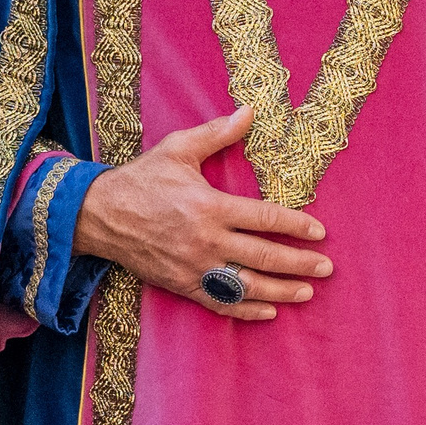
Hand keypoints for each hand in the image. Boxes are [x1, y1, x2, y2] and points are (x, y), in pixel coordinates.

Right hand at [70, 102, 332, 322]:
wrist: (99, 214)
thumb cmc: (142, 179)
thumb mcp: (178, 148)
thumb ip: (218, 133)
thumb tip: (249, 111)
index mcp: (211, 206)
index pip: (265, 219)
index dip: (296, 226)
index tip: (319, 232)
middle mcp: (207, 240)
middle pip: (264, 256)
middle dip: (299, 263)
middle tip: (326, 268)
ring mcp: (195, 267)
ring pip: (247, 286)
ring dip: (281, 292)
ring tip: (307, 292)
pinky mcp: (183, 285)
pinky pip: (220, 303)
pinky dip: (245, 311)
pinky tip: (268, 312)